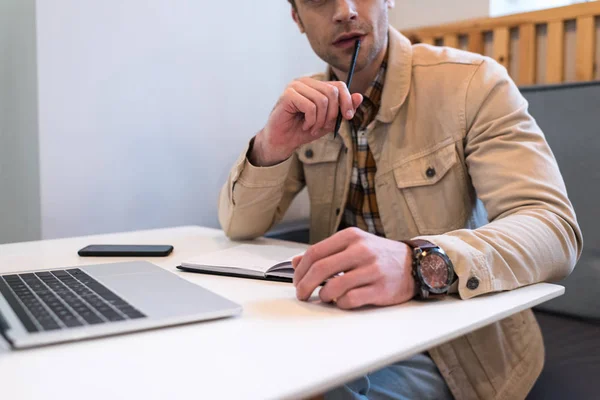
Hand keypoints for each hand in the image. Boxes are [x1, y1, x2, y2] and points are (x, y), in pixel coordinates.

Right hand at [249, 78, 362, 165]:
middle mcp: (305, 82)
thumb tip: (360, 97)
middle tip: (323, 126)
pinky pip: (310, 106)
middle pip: (332, 92)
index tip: (348, 117)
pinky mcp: (288, 95)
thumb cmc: (303, 130)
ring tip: (312, 128)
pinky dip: (311, 121)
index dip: (347, 101)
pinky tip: (304, 125)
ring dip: (320, 120)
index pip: (339, 85)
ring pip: (322, 100)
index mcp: (315, 85)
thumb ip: (343, 109)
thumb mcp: (329, 121)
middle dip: (332, 114)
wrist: (283, 142)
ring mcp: (295, 86)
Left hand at [292, 228, 416, 309]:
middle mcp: (361, 250)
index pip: (315, 252)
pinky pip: (349, 300)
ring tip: (325, 296)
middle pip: (320, 269)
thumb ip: (325, 252)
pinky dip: (340, 303)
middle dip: (304, 285)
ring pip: (333, 286)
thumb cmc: (378, 255)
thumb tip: (295, 262)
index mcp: (351, 237)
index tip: (296, 280)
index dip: (300, 269)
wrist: (414, 264)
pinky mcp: (380, 289)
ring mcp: (372, 270)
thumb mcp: (353, 245)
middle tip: (301, 294)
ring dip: (323, 295)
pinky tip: (342, 301)